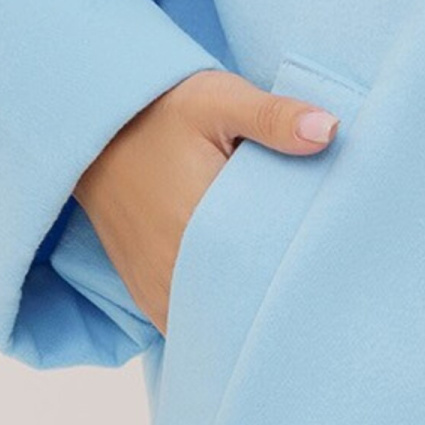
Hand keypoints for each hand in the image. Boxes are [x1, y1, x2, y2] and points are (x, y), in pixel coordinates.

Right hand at [74, 69, 338, 334]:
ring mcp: (156, 288)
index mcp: (200, 226)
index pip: (268, 275)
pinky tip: (241, 295)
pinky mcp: (146, 293)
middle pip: (244, 308)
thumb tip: (328, 130)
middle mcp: (174, 270)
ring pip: (216, 323)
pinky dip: (217, 317)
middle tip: (314, 278)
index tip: (329, 264)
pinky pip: (190, 323)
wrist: (94, 127)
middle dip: (278, 299)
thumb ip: (273, 117)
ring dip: (245, 312)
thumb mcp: (219, 100)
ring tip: (279, 287)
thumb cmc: (161, 111)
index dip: (303, 275)